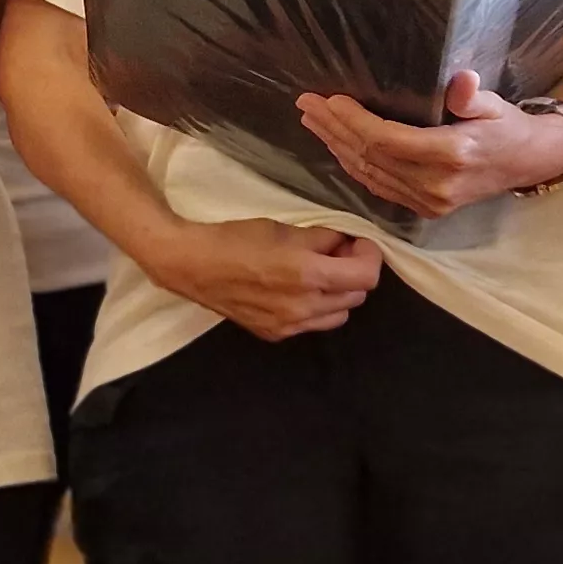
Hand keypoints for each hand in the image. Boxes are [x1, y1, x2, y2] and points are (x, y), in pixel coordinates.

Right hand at [143, 216, 381, 341]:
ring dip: (338, 293)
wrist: (192, 265)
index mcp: (308, 274)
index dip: (370, 256)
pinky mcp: (275, 334)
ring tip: (318, 274)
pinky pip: (312, 324)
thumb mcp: (283, 229)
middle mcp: (304, 306)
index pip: (366, 277)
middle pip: (356, 296)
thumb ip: (321, 238)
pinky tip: (294, 291)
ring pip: (339, 315)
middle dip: (353, 272)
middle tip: (336, 253)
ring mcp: (289, 326)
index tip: (359, 242)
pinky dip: (315, 307)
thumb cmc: (235, 239)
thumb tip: (344, 242)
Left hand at [295, 71, 562, 217]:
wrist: (528, 163)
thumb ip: (472, 96)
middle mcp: (435, 185)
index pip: (387, 140)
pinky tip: (337, 146)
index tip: (329, 100)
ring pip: (369, 175)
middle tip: (307, 105)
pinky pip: (379, 187)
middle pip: (370, 157)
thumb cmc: (507, 126)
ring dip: (337, 147)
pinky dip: (354, 166)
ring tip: (313, 121)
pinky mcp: (424, 209)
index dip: (354, 121)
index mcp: (450, 156)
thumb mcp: (495, 104)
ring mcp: (428, 202)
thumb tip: (461, 81)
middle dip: (335, 130)